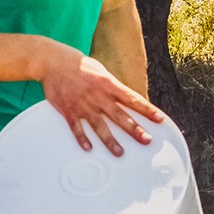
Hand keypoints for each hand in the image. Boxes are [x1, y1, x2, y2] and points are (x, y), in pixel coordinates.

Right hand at [36, 40, 164, 155]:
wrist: (53, 61)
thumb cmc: (79, 65)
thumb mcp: (101, 71)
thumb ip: (113, 87)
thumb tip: (127, 99)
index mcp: (108, 84)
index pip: (132, 99)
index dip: (147, 109)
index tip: (159, 119)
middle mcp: (98, 95)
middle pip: (119, 115)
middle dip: (134, 129)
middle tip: (147, 140)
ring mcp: (83, 104)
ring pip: (99, 125)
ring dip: (110, 140)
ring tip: (120, 153)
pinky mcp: (68, 110)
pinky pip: (76, 127)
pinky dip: (82, 138)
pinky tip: (89, 148)